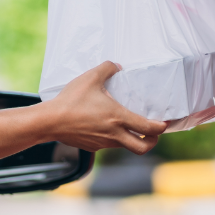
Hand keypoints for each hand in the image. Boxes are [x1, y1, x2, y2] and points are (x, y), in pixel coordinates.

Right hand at [42, 61, 167, 154]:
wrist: (49, 122)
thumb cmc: (70, 100)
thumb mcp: (90, 78)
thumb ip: (107, 68)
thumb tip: (116, 66)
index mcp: (118, 118)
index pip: (149, 129)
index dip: (161, 127)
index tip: (164, 123)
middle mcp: (114, 134)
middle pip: (142, 148)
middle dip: (152, 142)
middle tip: (152, 133)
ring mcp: (102, 143)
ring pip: (124, 145)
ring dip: (130, 138)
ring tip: (126, 126)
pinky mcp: (91, 147)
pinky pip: (106, 144)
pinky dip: (111, 138)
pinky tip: (102, 126)